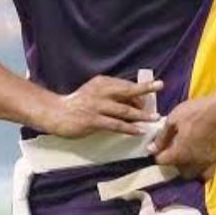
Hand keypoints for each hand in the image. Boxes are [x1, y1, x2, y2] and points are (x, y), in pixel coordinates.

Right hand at [44, 75, 162, 138]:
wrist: (56, 113)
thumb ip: (111, 94)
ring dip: (141, 115)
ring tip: (154, 118)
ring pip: (124, 110)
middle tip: (159, 88)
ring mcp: (96, 107)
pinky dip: (129, 128)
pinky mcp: (93, 121)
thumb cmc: (77, 104)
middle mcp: (100, 92)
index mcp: (101, 83)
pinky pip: (115, 125)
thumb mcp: (94, 92)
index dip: (140, 88)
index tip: (156, 86)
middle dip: (144, 90)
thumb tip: (135, 102)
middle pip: (126, 91)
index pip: (125, 85)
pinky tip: (139, 131)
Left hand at [150, 94, 215, 178]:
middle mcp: (192, 162)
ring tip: (185, 155)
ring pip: (192, 174)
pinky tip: (198, 160)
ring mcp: (206, 162)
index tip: (157, 147)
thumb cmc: (195, 112)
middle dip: (172, 163)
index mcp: (179, 152)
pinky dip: (201, 171)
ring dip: (185, 168)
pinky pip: (207, 173)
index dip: (157, 154)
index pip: (162, 161)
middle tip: (171, 149)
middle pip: (177, 171)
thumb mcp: (173, 120)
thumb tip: (151, 149)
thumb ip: (162, 137)